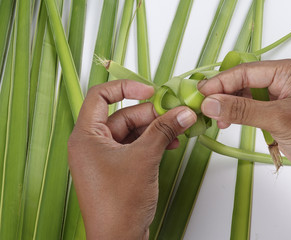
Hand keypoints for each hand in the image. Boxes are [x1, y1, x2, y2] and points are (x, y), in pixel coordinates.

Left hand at [68, 80, 196, 238]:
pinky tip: (169, 143)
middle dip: (151, 114)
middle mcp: (92, 144)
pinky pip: (135, 146)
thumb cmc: (119, 204)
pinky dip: (152, 143)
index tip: (149, 90)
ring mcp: (104, 157)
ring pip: (132, 131)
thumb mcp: (144, 158)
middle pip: (123, 115)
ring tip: (177, 130)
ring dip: (155, 129)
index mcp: (86, 136)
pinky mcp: (116, 168)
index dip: (125, 88)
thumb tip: (183, 112)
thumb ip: (163, 130)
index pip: (101, 96)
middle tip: (175, 113)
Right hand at [199, 58, 290, 216]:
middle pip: (243, 83)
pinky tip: (229, 123)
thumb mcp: (279, 118)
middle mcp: (284, 81)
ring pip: (246, 97)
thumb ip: (242, 109)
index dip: (220, 82)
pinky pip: (252, 110)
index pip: (245, 72)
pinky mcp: (278, 115)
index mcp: (289, 71)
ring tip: (216, 119)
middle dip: (223, 95)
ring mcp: (281, 98)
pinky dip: (239, 116)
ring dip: (229, 107)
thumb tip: (211, 103)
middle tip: (203, 107)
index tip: (200, 93)